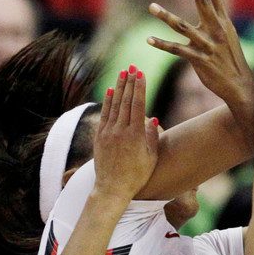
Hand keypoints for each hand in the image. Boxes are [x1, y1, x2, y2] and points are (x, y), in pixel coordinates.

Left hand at [93, 66, 157, 200]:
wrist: (112, 189)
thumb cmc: (136, 176)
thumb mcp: (151, 158)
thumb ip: (152, 137)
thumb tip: (153, 119)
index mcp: (135, 135)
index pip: (137, 105)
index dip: (139, 88)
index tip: (141, 74)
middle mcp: (120, 131)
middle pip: (125, 101)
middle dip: (129, 82)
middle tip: (132, 66)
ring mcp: (108, 133)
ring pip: (114, 105)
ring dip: (119, 87)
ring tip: (123, 72)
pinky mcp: (100, 136)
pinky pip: (104, 114)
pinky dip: (108, 101)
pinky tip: (111, 90)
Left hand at [148, 0, 253, 103]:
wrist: (240, 86)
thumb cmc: (232, 61)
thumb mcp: (228, 39)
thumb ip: (218, 24)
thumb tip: (211, 11)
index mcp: (224, 23)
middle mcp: (217, 31)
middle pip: (204, 2)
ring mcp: (208, 45)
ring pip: (183, 27)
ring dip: (165, 16)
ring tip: (151, 6)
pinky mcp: (200, 60)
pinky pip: (177, 50)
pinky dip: (162, 44)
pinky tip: (149, 39)